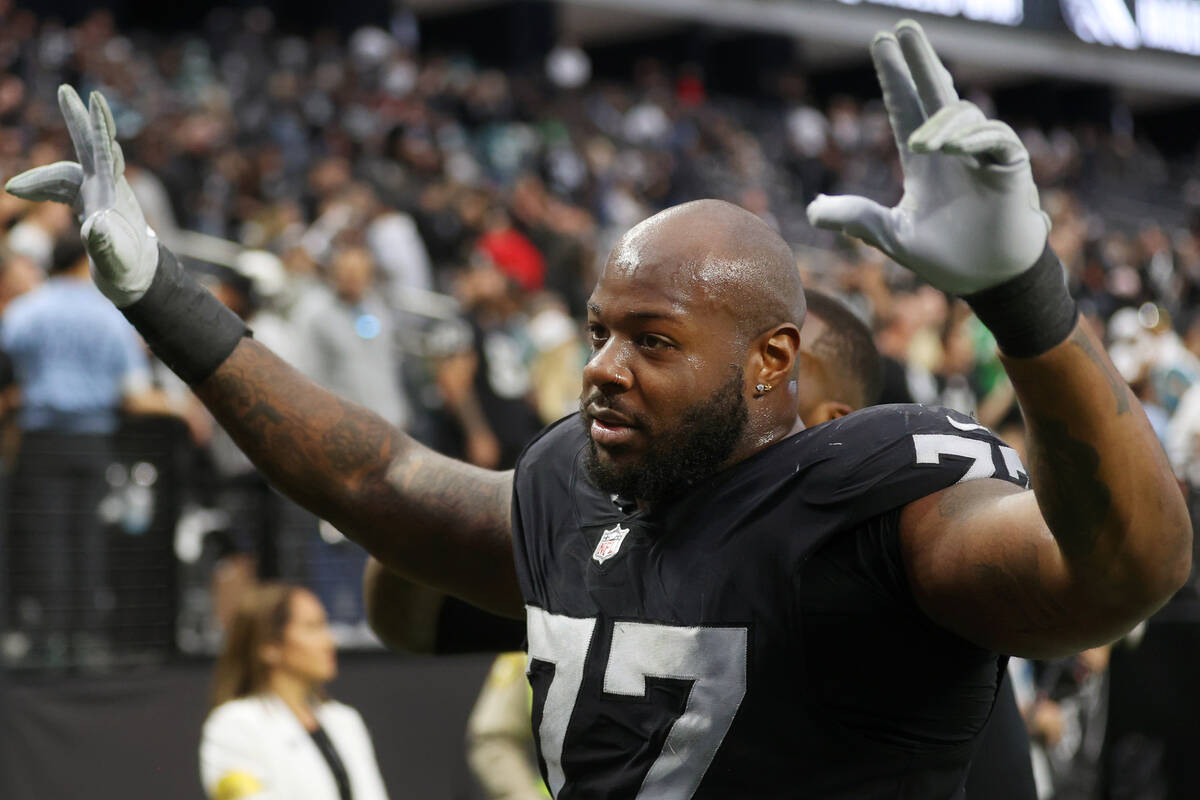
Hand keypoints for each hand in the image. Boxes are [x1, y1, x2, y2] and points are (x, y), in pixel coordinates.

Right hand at [5, 85, 157, 306]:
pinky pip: (62, 188)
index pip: (102, 149)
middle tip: (66, 91)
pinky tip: (20, 192)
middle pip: (87, 146)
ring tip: (13, 190)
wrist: (138, 280)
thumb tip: (94, 225)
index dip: (97, 125)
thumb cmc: (128, 270)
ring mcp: (98, 194)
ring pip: (65, 172)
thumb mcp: (114, 259)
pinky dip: (41, 188)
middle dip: (76, 119)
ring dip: (38, 179)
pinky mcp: (89, 205)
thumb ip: (104, 244)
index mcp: (112, 190)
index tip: (93, 98)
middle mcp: (107, 186)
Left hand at [807, 20, 1049, 294]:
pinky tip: (954, 149)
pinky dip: (974, 139)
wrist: (989, 279)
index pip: (905, 108)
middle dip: (919, 61)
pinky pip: (995, 137)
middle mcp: (951, 149)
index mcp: (923, 161)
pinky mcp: (1009, 164)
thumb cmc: (947, 258)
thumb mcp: (891, 236)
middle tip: (902, 28)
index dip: (894, 78)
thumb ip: (856, 218)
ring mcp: (981, 154)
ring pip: (960, 115)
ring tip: (923, 146)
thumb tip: (813, 209)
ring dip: (940, 124)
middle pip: (934, 92)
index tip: (882, 43)